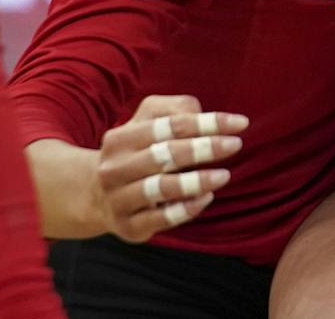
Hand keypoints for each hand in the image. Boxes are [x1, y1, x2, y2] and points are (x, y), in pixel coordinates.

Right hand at [27, 94, 247, 241]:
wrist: (95, 194)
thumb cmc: (136, 151)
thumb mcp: (148, 121)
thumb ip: (175, 109)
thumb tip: (202, 114)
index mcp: (121, 137)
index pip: (170, 125)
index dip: (207, 123)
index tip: (239, 123)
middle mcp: (115, 167)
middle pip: (164, 154)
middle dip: (204, 148)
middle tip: (235, 145)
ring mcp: (118, 199)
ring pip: (160, 188)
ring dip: (195, 181)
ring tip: (224, 175)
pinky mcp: (128, 226)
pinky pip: (160, 219)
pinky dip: (185, 209)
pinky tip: (205, 199)